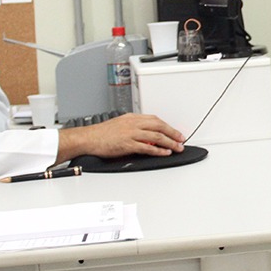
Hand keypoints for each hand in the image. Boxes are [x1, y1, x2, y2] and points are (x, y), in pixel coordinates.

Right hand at [56, 113, 185, 163]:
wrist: (88, 138)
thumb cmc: (101, 134)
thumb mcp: (119, 125)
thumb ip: (133, 128)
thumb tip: (146, 135)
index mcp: (132, 118)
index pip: (155, 119)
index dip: (167, 126)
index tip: (174, 132)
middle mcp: (133, 123)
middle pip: (159, 126)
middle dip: (173, 132)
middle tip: (181, 139)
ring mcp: (131, 133)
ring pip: (156, 136)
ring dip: (169, 142)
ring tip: (177, 147)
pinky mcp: (128, 144)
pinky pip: (147, 147)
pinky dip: (158, 150)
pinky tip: (165, 153)